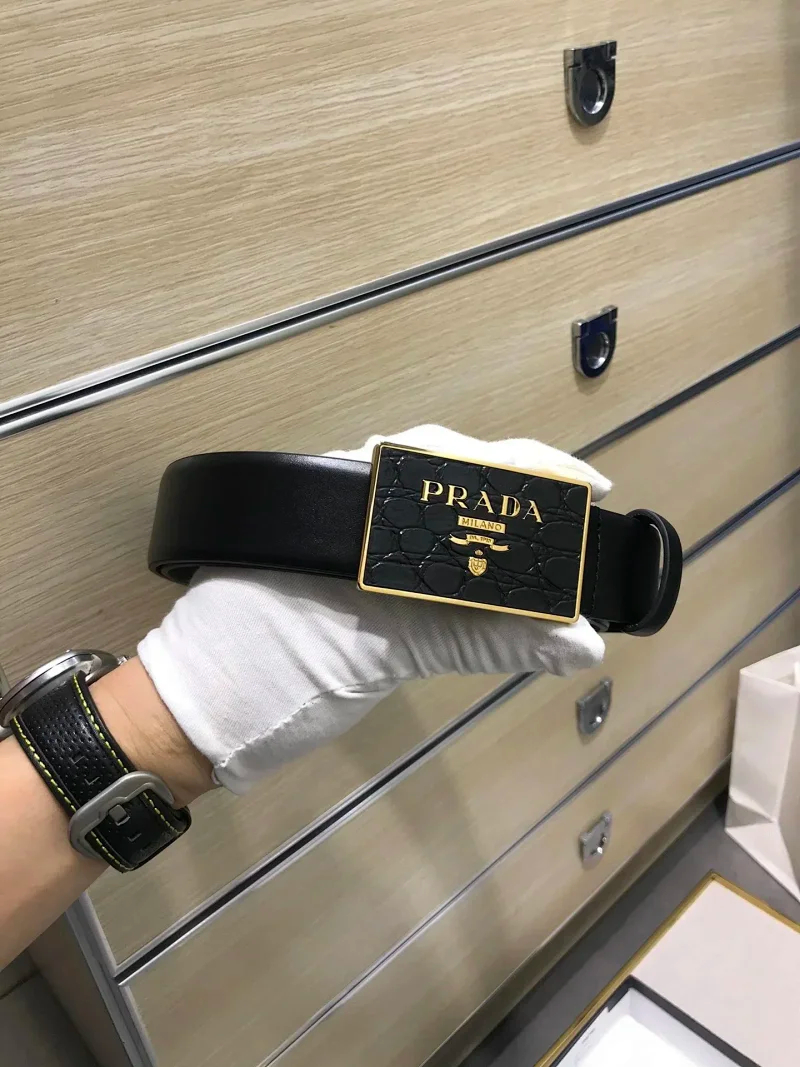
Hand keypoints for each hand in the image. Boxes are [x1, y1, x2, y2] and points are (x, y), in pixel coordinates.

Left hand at [138, 426, 610, 792]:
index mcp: (346, 496)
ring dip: (495, 533)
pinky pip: (416, 563)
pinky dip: (464, 575)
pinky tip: (499, 584)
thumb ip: (472, 637)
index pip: (454, 461)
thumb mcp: (372, 652)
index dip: (525, 469)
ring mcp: (343, 546)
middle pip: (452, 480)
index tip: (589, 485)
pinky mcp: (344, 585)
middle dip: (521, 494)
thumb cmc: (264, 675)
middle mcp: (346, 505)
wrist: (187, 724)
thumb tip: (578, 640)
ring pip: (434, 520)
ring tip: (557, 549)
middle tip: (586, 516)